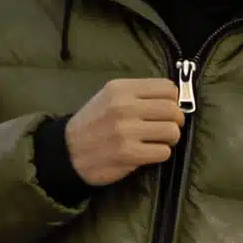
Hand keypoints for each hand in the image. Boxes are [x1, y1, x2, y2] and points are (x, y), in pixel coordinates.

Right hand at [65, 78, 184, 186]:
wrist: (67, 151)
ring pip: (171, 131)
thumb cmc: (93, 123)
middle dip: (175, 121)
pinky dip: (160, 154)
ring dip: (169, 139)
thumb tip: (174, 100)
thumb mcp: (109, 97)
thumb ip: (138, 94)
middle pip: (173, 110)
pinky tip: (149, 152)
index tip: (166, 110)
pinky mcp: (128, 153)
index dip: (173, 101)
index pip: (168, 88)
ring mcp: (126, 130)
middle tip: (167, 129)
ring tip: (158, 141)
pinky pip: (163, 152)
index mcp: (121, 89)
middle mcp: (124, 106)